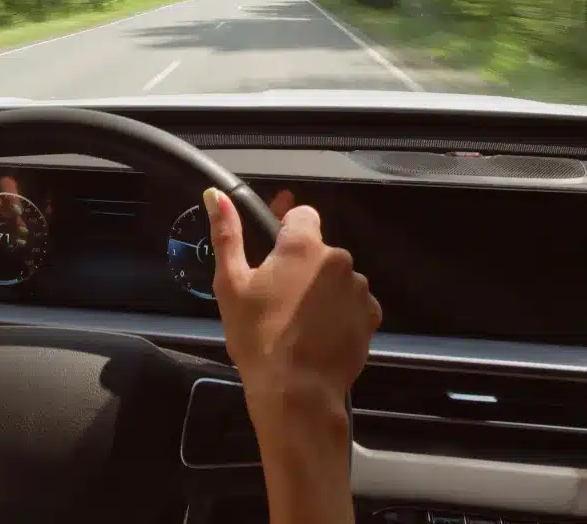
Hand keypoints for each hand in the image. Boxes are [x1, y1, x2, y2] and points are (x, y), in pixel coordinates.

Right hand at [205, 188, 380, 428]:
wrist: (297, 392)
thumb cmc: (257, 336)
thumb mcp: (231, 285)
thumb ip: (227, 234)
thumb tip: (215, 194)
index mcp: (302, 245)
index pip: (302, 214)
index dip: (286, 229)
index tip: (273, 254)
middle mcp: (338, 258)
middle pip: (318, 249)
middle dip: (301, 266)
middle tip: (278, 298)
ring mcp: (359, 288)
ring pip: (336, 277)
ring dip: (321, 289)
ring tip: (299, 322)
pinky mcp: (371, 316)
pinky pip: (353, 303)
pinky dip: (340, 312)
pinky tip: (320, 334)